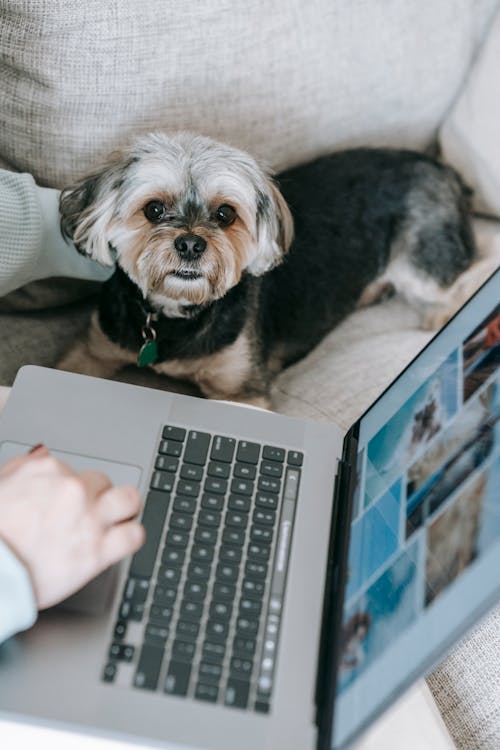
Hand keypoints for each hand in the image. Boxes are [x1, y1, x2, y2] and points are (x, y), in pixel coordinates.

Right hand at [0, 446, 143, 608]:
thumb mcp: (0, 484)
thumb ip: (25, 467)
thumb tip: (43, 455)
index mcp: (48, 470)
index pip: (74, 471)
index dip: (70, 489)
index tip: (65, 503)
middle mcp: (73, 489)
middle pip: (103, 482)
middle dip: (98, 496)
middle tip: (89, 512)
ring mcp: (89, 519)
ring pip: (128, 500)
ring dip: (125, 509)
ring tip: (118, 520)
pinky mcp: (98, 550)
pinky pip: (134, 535)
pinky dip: (131, 536)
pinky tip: (123, 539)